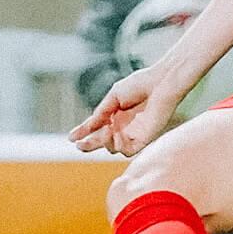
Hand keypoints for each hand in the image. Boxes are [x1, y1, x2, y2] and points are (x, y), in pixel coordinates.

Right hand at [68, 65, 185, 157]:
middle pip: (101, 142)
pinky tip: (115, 133)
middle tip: (79, 144)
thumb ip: (101, 113)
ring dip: (104, 142)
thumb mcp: (114, 97)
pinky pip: (126, 151)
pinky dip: (117, 145)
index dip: (83, 133)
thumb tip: (87, 127)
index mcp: (114, 115)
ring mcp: (132, 134)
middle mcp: (122, 127)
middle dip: (88, 144)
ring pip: (112, 148)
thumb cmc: (140, 85)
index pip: (96, 128)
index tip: (71, 137)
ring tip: (106, 130)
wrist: (161, 83)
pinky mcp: (144, 140)